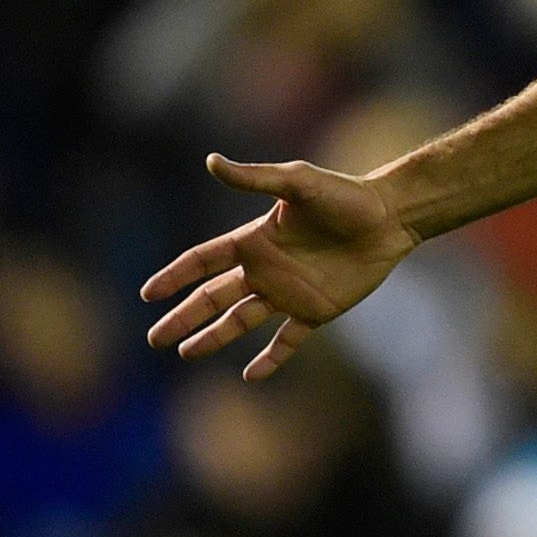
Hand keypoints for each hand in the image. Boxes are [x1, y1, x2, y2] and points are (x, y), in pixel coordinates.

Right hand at [141, 154, 419, 381]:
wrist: (388, 219)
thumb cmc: (344, 196)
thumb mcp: (296, 183)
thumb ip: (254, 179)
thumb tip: (210, 161)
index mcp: (254, 240)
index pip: (203, 262)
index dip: (174, 276)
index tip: (148, 294)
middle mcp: (265, 269)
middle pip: (213, 298)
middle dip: (183, 318)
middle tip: (155, 340)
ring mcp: (288, 293)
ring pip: (240, 322)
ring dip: (213, 338)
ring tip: (186, 354)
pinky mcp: (316, 312)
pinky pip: (286, 341)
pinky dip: (269, 359)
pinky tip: (250, 375)